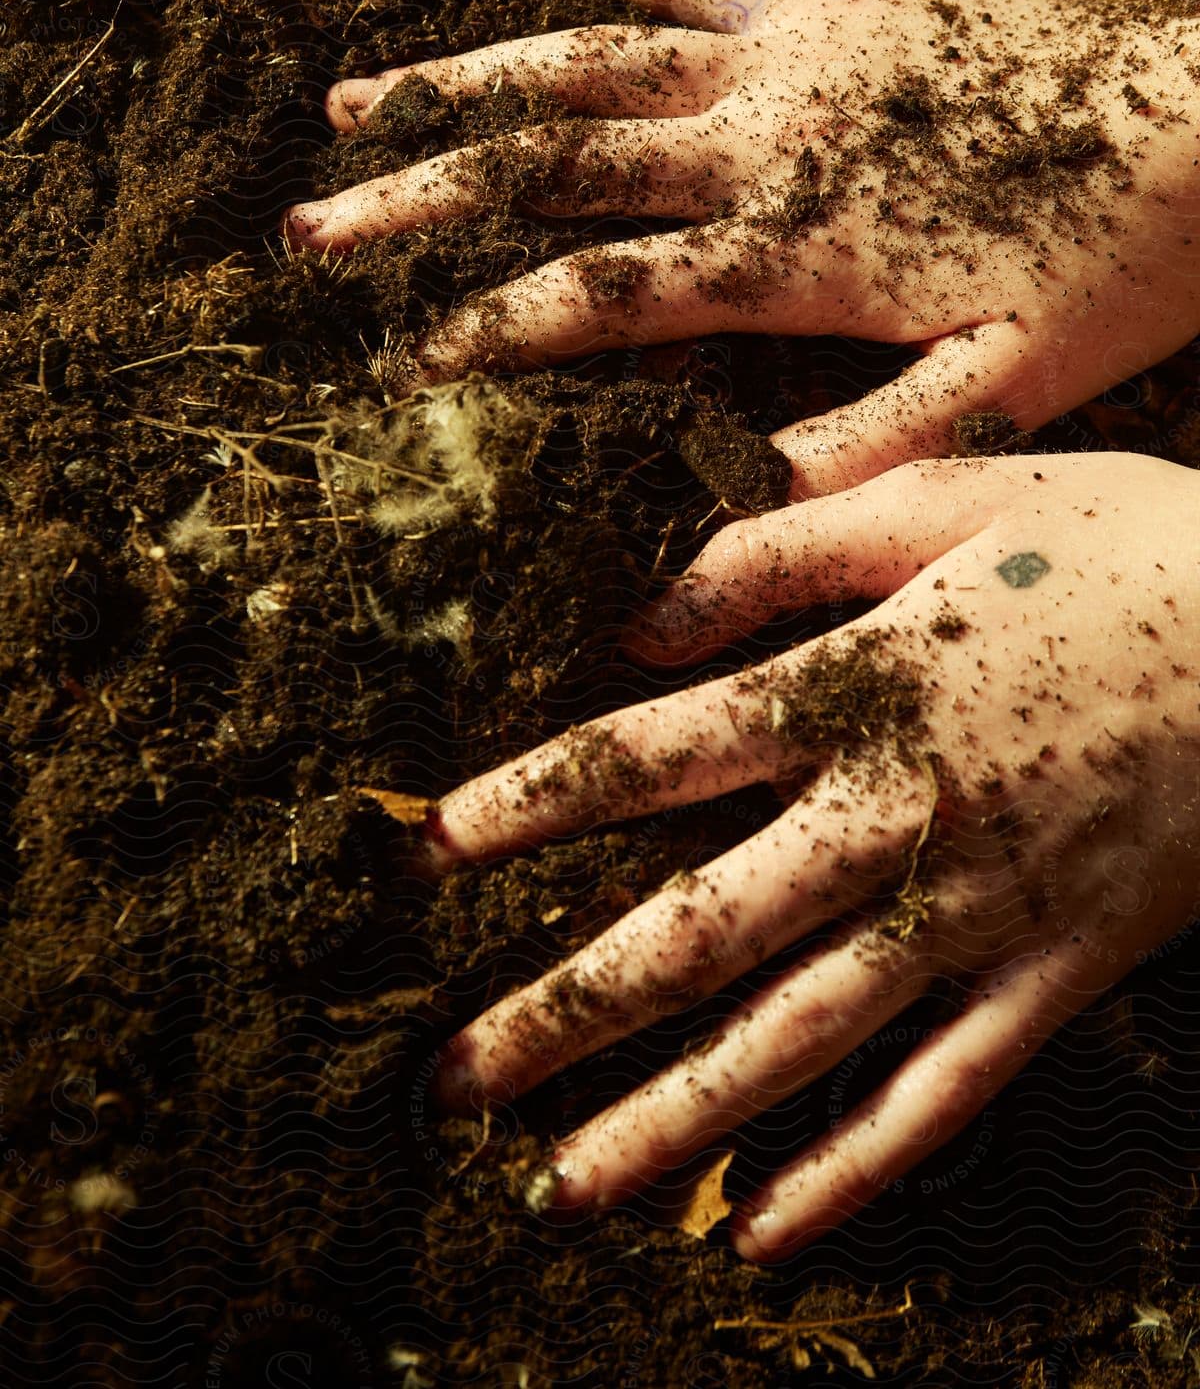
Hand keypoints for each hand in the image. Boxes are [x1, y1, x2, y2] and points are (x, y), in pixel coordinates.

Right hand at [284, 0, 1199, 495]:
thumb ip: (862, 450)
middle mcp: (763, 140)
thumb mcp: (1006, 390)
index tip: (399, 358)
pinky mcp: (837, 3)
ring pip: (593, 59)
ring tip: (362, 96)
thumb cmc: (1119, 265)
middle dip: (420, 199)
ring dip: (469, 78)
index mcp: (790, 249)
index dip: (487, 326)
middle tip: (313, 222)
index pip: (600, 292)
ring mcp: (792, 57)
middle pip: (551, 166)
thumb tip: (724, 523)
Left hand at [423, 451, 1199, 1260]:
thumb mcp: (953, 496)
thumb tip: (641, 610)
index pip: (650, 757)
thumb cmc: (1127, 548)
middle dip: (564, 1010)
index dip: (529, 804)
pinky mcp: (1056, 977)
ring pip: (796, 1040)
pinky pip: (941, 1096)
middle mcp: (894, 818)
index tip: (431, 851)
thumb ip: (785, 550)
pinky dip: (852, 1169)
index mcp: (859, 690)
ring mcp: (976, 914)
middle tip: (455, 1082)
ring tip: (563, 1186)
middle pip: (696, 930)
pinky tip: (766, 1232)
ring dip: (671, 1119)